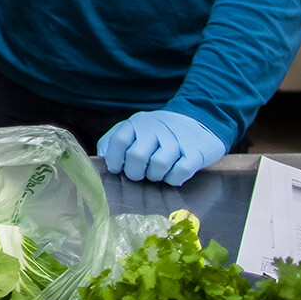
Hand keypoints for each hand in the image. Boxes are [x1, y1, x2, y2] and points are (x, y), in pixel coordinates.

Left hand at [98, 110, 228, 185]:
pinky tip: (172, 175)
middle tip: (139, 175)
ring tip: (156, 173)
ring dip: (154, 176)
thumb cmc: (158, 132)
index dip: (114, 159)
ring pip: (158, 166)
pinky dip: (173, 179)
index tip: (117, 169)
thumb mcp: (134, 128)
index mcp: (137, 123)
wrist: (198, 120)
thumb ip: (115, 140)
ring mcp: (176, 140)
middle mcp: (155, 129)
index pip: (117, 141)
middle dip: (134, 172)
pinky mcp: (195, 152)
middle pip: (136, 156)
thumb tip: (102, 157)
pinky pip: (180, 172)